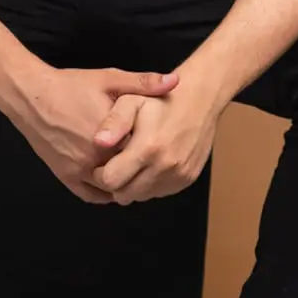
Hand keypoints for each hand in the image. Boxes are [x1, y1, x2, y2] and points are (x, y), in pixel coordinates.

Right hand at [9, 65, 178, 203]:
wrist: (31, 95)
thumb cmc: (71, 86)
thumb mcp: (109, 79)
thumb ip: (143, 83)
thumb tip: (175, 81)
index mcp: (113, 136)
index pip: (146, 151)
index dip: (154, 147)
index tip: (160, 140)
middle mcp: (97, 159)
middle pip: (131, 172)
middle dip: (141, 167)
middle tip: (151, 160)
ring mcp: (80, 171)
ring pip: (113, 188)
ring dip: (124, 182)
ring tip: (134, 171)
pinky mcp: (66, 177)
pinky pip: (91, 195)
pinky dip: (105, 192)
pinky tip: (114, 182)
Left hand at [91, 80, 221, 203]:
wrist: (199, 101)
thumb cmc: (160, 100)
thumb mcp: (131, 101)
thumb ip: (113, 122)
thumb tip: (98, 142)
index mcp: (147, 148)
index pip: (110, 181)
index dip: (100, 174)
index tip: (102, 163)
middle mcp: (165, 166)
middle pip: (124, 194)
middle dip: (115, 182)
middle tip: (116, 163)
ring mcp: (178, 175)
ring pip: (141, 197)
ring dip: (132, 185)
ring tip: (134, 162)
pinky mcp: (187, 179)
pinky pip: (159, 193)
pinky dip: (150, 184)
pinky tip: (150, 164)